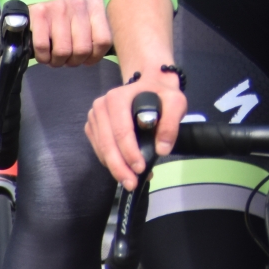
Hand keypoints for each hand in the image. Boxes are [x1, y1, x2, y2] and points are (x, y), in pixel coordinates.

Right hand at [29, 0, 112, 66]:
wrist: (41, 9)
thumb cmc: (69, 21)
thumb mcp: (89, 23)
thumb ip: (97, 36)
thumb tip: (94, 58)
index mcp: (96, 5)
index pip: (103, 41)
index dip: (94, 57)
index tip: (86, 60)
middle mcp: (79, 3)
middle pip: (82, 49)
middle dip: (74, 62)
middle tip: (68, 60)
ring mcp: (59, 6)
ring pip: (63, 50)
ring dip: (58, 62)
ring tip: (56, 59)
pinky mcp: (39, 12)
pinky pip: (42, 46)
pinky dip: (43, 58)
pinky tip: (45, 55)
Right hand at [85, 67, 186, 190]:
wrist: (150, 84)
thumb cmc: (161, 94)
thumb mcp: (175, 102)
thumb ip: (171, 124)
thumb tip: (161, 150)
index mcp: (117, 98)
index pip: (121, 130)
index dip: (129, 152)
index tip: (140, 169)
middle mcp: (100, 106)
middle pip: (107, 143)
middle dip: (119, 167)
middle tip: (132, 184)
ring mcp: (94, 118)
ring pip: (101, 149)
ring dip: (115, 168)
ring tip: (132, 181)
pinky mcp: (93, 128)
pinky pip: (99, 150)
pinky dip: (111, 162)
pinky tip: (126, 169)